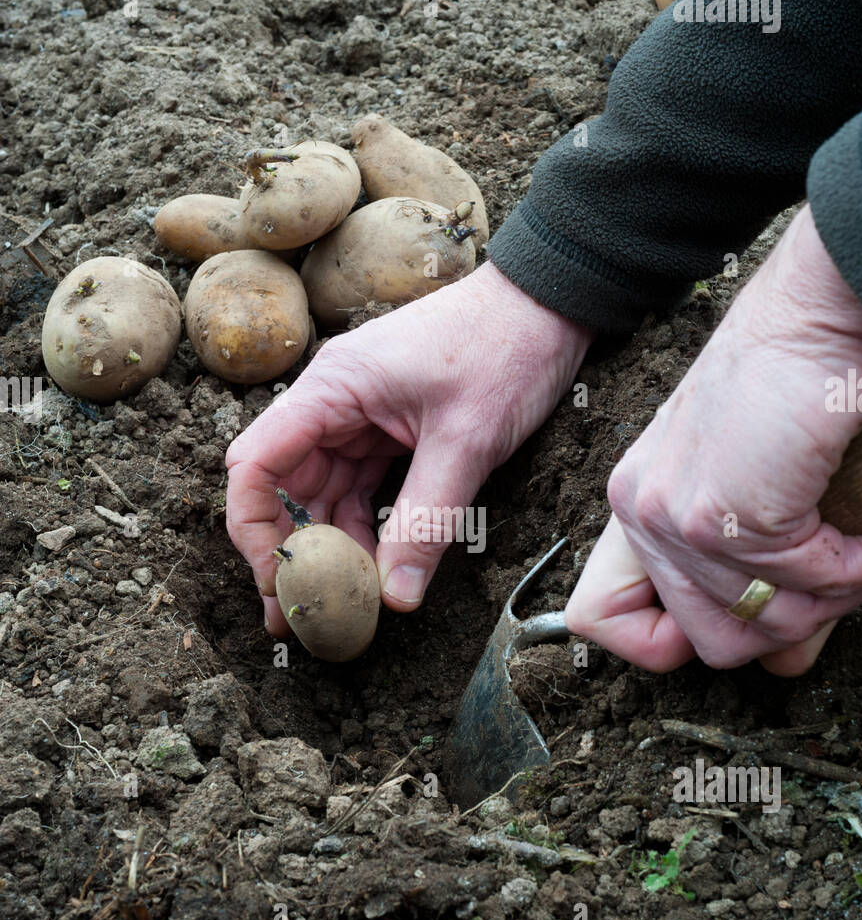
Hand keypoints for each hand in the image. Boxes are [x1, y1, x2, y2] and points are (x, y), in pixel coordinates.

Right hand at [227, 262, 590, 634]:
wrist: (549, 304)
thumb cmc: (505, 349)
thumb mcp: (466, 441)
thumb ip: (428, 520)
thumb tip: (395, 597)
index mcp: (331, 390)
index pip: (255, 463)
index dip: (253, 527)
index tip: (276, 579)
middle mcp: (333, 404)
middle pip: (285, 487)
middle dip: (289, 552)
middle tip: (296, 615)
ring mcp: (360, 417)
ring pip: (325, 495)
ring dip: (328, 548)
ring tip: (331, 607)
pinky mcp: (390, 431)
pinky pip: (362, 488)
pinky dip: (364, 530)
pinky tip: (372, 572)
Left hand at [565, 206, 861, 676]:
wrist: (819, 308)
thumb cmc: (803, 390)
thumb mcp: (767, 496)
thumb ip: (765, 583)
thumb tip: (783, 665)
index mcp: (639, 503)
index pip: (599, 618)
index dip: (668, 643)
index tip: (743, 617)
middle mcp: (640, 511)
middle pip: (709, 643)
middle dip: (791, 626)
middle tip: (835, 576)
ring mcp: (673, 515)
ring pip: (761, 627)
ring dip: (832, 598)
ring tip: (857, 548)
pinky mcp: (720, 514)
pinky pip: (804, 589)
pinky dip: (854, 571)